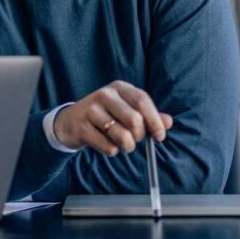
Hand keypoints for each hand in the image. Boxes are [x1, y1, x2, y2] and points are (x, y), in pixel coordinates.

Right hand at [53, 80, 173, 155]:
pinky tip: (105, 143)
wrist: (70, 122)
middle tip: (135, 139)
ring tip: (121, 143)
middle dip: (139, 136)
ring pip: (123, 136)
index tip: (160, 136)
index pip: (142, 100)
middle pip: (135, 120)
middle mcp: (104, 94)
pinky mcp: (82, 127)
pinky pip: (108, 147)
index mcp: (119, 87)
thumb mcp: (126, 110)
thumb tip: (169, 122)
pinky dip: (112, 151)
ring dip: (127, 146)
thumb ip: (149, 115)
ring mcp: (91, 110)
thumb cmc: (105, 116)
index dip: (155, 120)